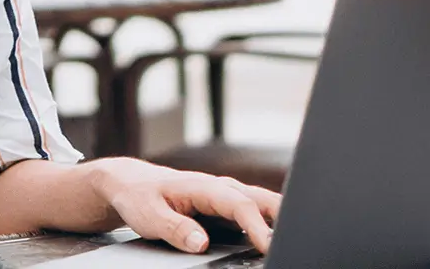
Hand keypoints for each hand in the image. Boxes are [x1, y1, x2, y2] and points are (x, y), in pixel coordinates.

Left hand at [88, 158, 280, 253]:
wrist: (130, 184)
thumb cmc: (139, 196)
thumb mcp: (149, 216)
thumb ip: (175, 228)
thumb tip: (201, 243)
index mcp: (204, 187)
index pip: (239, 205)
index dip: (256, 225)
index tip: (267, 245)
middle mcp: (220, 188)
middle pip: (261, 199)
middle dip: (284, 216)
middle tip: (299, 238)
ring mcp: (224, 197)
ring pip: (261, 204)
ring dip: (278, 219)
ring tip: (293, 239)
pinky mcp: (224, 208)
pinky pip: (251, 214)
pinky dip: (266, 224)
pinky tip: (272, 239)